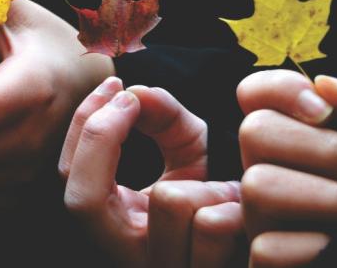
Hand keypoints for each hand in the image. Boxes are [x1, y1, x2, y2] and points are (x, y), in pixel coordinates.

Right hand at [60, 77, 243, 266]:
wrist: (265, 246)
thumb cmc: (217, 199)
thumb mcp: (188, 154)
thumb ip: (164, 118)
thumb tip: (137, 91)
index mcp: (112, 225)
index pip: (70, 179)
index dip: (86, 127)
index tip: (115, 86)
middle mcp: (124, 255)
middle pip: (84, 201)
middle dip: (106, 135)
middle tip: (132, 98)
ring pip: (169, 204)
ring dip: (198, 181)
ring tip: (219, 186)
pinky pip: (215, 226)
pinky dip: (233, 205)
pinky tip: (242, 210)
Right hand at [237, 70, 336, 266]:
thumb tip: (323, 86)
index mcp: (292, 142)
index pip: (254, 93)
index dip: (281, 89)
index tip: (325, 112)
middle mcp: (270, 174)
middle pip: (253, 130)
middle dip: (321, 149)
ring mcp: (262, 220)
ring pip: (257, 185)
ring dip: (322, 198)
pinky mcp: (265, 263)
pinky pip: (267, 248)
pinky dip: (309, 249)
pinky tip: (331, 248)